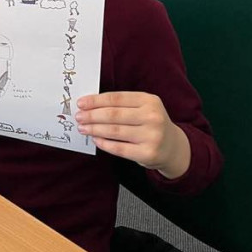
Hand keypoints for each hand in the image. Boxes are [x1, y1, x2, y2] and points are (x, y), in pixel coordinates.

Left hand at [75, 92, 190, 178]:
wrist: (173, 147)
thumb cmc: (150, 123)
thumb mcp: (143, 107)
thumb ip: (121, 105)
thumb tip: (89, 105)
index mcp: (149, 100)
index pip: (116, 98)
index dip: (96, 101)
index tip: (81, 103)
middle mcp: (153, 117)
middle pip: (114, 115)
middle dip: (92, 115)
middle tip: (78, 117)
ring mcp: (152, 136)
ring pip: (114, 131)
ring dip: (94, 129)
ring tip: (83, 128)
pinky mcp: (148, 153)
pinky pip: (119, 148)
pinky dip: (104, 143)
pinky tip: (95, 140)